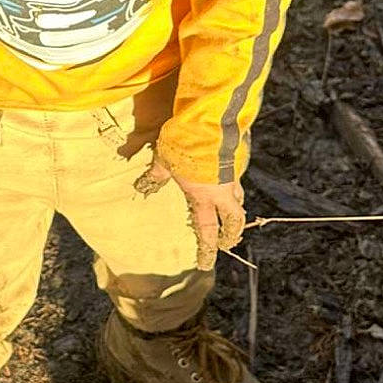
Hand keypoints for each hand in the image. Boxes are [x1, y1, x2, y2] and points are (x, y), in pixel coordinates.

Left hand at [135, 151, 245, 268]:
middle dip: (232, 233)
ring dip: (234, 210)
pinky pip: (236, 178)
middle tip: (227, 243)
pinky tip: (225, 181)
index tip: (206, 262)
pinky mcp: (237, 159)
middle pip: (234, 219)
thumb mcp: (164, 160)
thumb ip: (157, 175)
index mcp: (204, 196)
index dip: (208, 247)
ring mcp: (233, 174)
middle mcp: (222, 190)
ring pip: (238, 198)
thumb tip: (143, 185)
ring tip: (230, 216)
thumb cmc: (183, 143)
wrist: (209, 120)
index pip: (207, 229)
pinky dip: (232, 186)